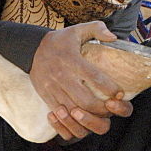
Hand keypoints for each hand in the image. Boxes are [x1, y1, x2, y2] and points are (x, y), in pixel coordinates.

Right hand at [30, 21, 133, 140]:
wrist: (31, 48)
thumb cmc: (60, 40)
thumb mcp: (77, 29)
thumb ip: (97, 29)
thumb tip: (113, 37)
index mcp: (72, 60)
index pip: (94, 77)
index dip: (110, 88)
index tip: (120, 93)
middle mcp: (62, 76)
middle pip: (85, 100)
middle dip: (101, 108)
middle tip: (112, 108)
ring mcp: (53, 88)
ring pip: (73, 111)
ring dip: (89, 117)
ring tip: (101, 116)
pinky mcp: (46, 96)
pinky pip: (59, 115)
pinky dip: (72, 121)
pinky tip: (84, 120)